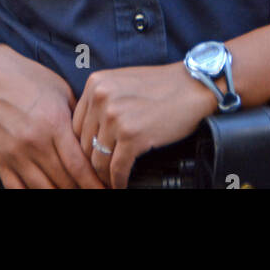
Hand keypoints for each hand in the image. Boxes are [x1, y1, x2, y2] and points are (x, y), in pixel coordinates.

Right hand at [0, 45, 103, 188]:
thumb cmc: (26, 77)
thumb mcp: (59, 89)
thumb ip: (77, 117)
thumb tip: (93, 140)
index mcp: (54, 123)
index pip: (79, 166)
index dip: (95, 184)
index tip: (107, 188)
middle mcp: (35, 143)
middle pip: (64, 182)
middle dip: (82, 190)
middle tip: (94, 191)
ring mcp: (15, 154)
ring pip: (44, 190)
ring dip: (61, 195)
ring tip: (72, 191)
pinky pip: (17, 190)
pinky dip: (33, 196)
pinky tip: (46, 192)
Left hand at [72, 62, 214, 188]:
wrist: (193, 87)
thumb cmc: (161, 87)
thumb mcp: (122, 83)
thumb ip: (102, 102)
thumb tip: (89, 133)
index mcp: (95, 84)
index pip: (75, 126)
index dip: (82, 147)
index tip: (90, 160)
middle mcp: (101, 98)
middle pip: (84, 144)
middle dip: (92, 163)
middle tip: (98, 177)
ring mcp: (115, 117)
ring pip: (98, 160)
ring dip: (104, 176)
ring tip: (109, 183)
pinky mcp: (132, 136)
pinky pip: (117, 168)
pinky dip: (118, 181)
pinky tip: (122, 185)